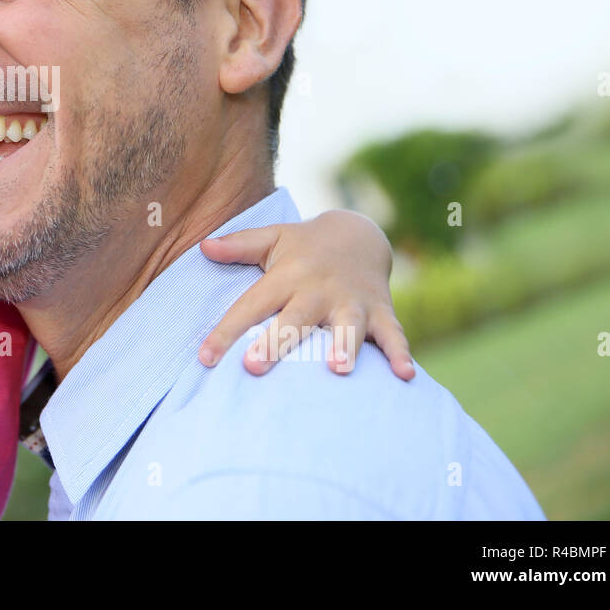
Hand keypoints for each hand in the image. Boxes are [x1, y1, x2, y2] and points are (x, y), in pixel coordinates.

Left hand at [195, 210, 415, 380]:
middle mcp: (318, 289)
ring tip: (337, 369)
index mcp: (287, 275)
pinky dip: (401, 353)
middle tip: (254, 366)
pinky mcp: (381, 311)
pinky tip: (406, 376)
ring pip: (348, 326)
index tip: (205, 358)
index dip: (226, 331)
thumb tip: (203, 246)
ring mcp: (352, 301)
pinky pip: (393, 334)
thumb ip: (239, 246)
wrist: (359, 233)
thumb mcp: (272, 238)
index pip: (251, 304)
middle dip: (277, 342)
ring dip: (344, 346)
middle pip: (295, 318)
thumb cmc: (304, 246)